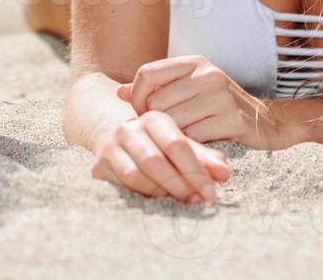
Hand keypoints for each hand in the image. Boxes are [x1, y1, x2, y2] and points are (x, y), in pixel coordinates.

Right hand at [90, 110, 229, 203]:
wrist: (115, 140)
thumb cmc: (157, 145)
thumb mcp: (180, 146)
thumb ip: (202, 157)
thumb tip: (224, 173)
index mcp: (153, 118)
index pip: (176, 144)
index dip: (195, 170)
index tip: (211, 192)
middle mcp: (129, 129)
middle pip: (155, 160)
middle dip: (179, 184)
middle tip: (197, 202)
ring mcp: (111, 147)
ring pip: (136, 175)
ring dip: (160, 192)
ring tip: (179, 203)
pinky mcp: (98, 167)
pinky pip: (121, 186)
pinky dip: (142, 196)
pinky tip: (158, 203)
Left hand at [118, 55, 291, 149]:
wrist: (267, 123)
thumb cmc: (219, 107)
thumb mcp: (189, 89)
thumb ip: (156, 89)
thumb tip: (118, 93)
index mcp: (194, 62)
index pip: (146, 73)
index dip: (137, 97)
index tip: (142, 113)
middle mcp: (207, 74)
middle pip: (156, 102)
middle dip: (153, 123)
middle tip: (161, 133)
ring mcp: (221, 96)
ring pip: (172, 122)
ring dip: (171, 137)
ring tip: (178, 140)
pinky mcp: (232, 120)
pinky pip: (193, 137)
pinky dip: (189, 146)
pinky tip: (195, 148)